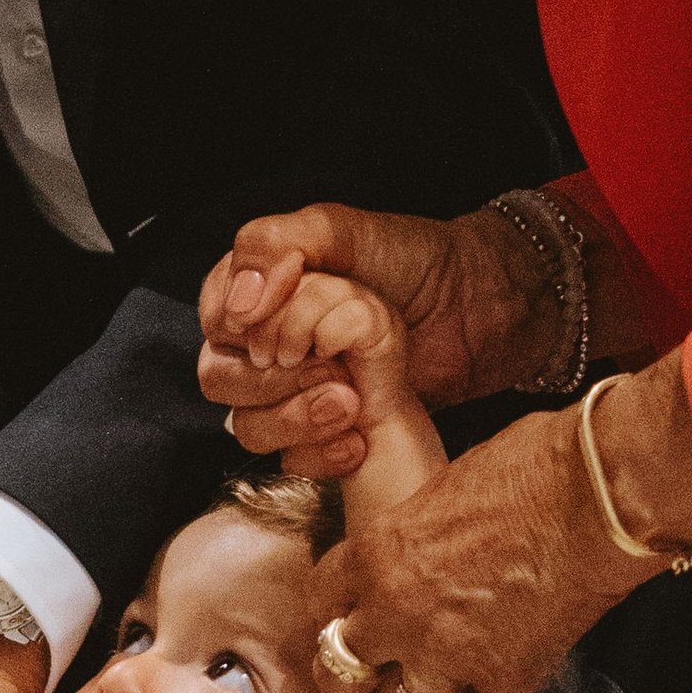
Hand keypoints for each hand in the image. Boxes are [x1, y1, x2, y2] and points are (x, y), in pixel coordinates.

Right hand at [198, 202, 551, 469]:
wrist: (476, 308)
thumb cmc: (414, 262)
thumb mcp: (345, 231)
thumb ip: (279, 244)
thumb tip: (240, 300)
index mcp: (257, 290)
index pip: (214, 320)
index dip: (245, 330)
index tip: (286, 328)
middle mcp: (263, 344)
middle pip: (221, 379)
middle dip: (274, 379)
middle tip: (329, 363)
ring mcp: (291, 393)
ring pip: (248, 426)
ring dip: (296, 419)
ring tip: (350, 400)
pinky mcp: (323, 433)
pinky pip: (291, 461)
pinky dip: (322, 454)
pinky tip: (358, 436)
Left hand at [307, 404, 615, 692]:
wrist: (594, 488)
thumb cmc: (530, 463)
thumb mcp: (447, 484)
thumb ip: (426, 525)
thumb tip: (433, 529)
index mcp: (376, 553)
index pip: (322, 597)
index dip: (325, 618)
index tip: (331, 633)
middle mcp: (397, 611)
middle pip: (342, 672)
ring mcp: (449, 651)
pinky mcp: (507, 673)